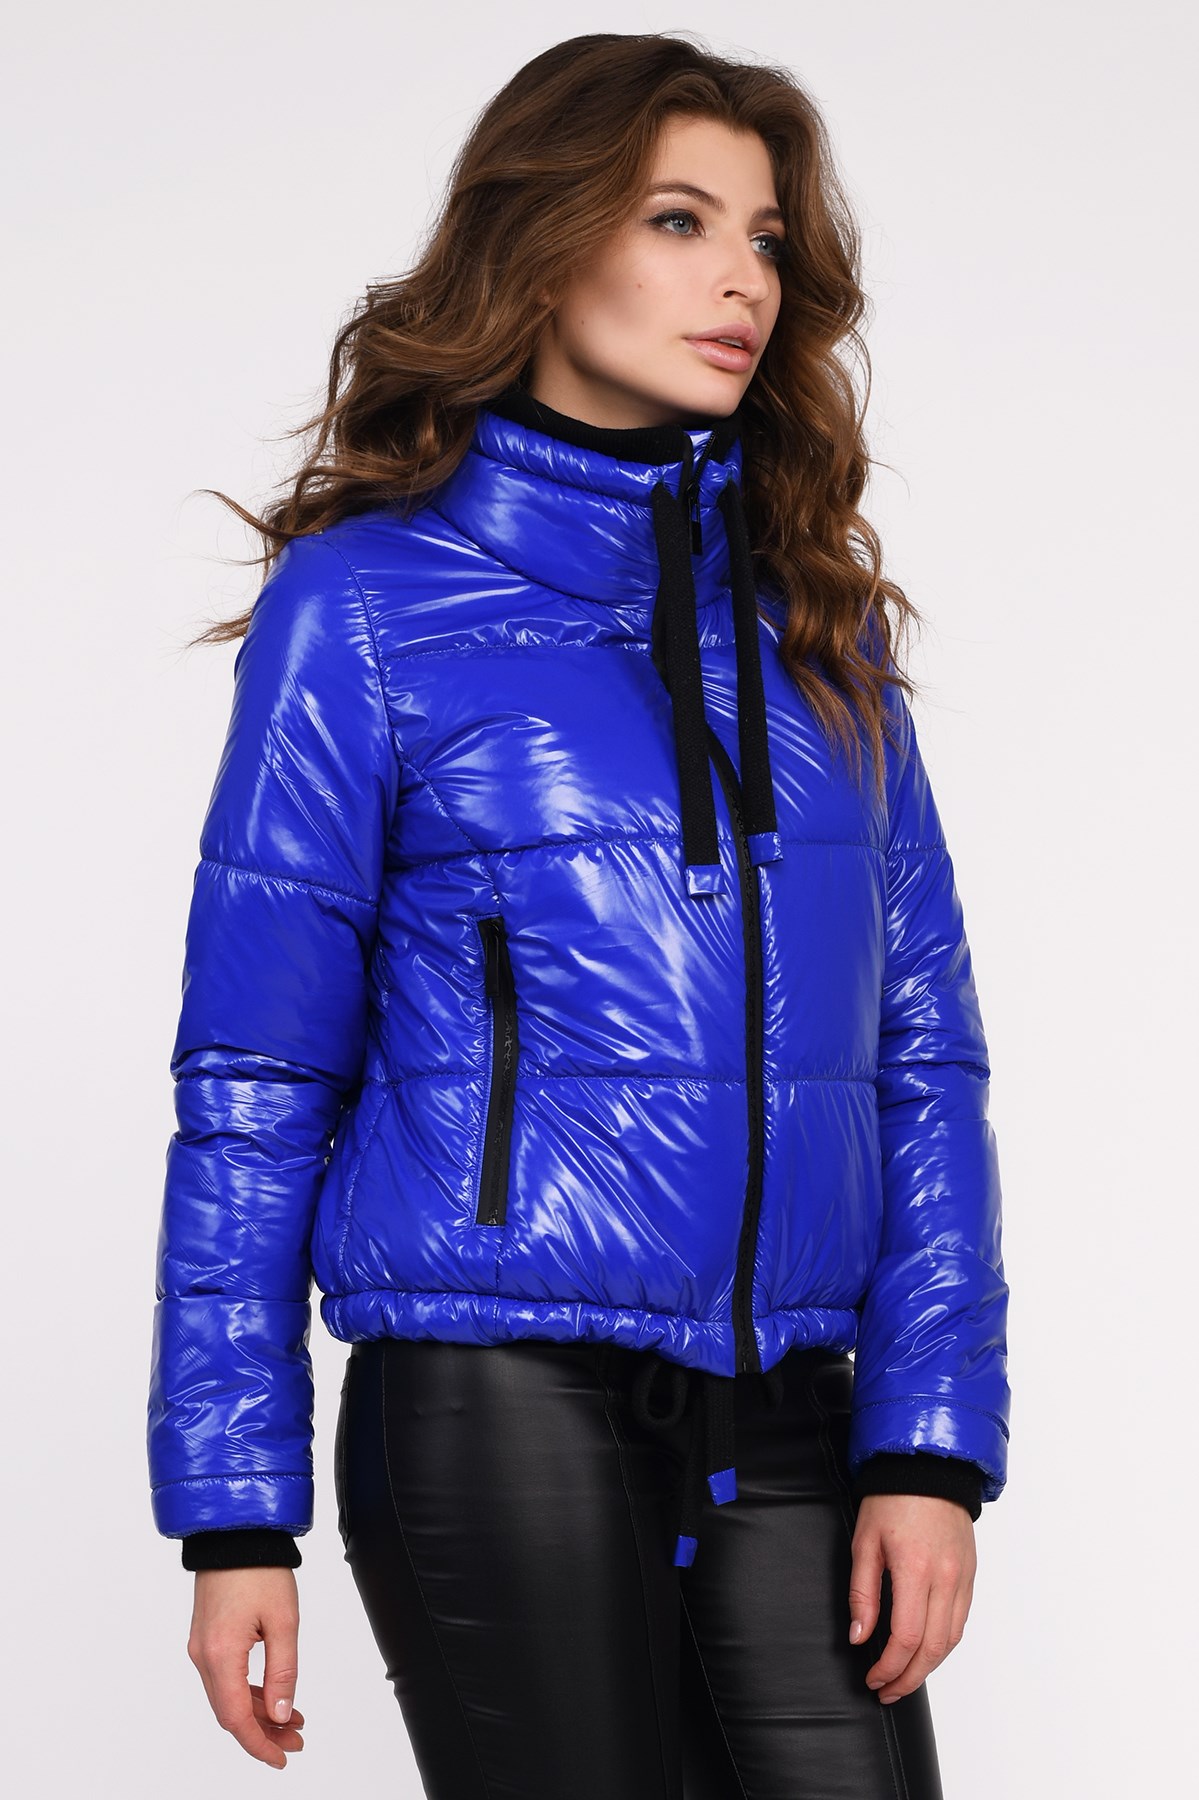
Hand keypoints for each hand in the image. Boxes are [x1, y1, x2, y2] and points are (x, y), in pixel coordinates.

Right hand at [187, 1567, 305, 1767]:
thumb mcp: (283, 1622)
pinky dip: (249, 1691)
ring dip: (258, 1712)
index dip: (260, 1744)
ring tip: (292, 1719)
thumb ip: (283, 1672)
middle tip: (296, 1740)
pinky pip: (225, 1677)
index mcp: (221, 1655)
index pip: (237, 1718)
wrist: (235, 1532)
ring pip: (228, 1696)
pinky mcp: (207, 1637)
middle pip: (231, 1712)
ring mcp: (202, 1647)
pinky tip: (273, 1694)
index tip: (282, 1757)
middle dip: (263, 1731)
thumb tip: (283, 1714)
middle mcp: (204, 1656)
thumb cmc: (260, 1569)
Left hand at [847, 1493, 975, 1702]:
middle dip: (908, 1678)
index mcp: (916, 1569)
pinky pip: (960, 1621)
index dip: (888, 1667)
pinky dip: (943, 1644)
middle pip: (932, 1648)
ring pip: (951, 1640)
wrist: (928, 1468)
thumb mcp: (865, 1542)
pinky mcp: (969, 1575)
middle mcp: (945, 1578)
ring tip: (903, 1678)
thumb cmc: (892, 1499)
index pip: (906, 1637)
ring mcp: (962, 1578)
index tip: (872, 1677)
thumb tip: (860, 1637)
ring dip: (928, 1667)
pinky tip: (924, 1650)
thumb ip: (863, 1593)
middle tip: (887, 1690)